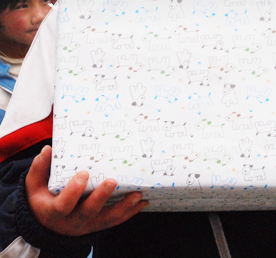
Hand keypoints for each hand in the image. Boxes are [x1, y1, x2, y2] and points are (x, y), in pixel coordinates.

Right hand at [25, 145, 147, 235]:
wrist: (47, 225)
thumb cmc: (42, 199)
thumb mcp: (34, 186)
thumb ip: (39, 168)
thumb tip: (47, 149)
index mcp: (55, 210)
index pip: (63, 204)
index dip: (73, 191)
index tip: (83, 174)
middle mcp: (72, 221)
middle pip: (88, 212)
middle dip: (101, 197)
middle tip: (113, 181)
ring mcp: (87, 225)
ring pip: (106, 219)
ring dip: (123, 207)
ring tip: (137, 195)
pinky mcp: (98, 225)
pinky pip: (115, 221)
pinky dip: (129, 213)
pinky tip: (142, 203)